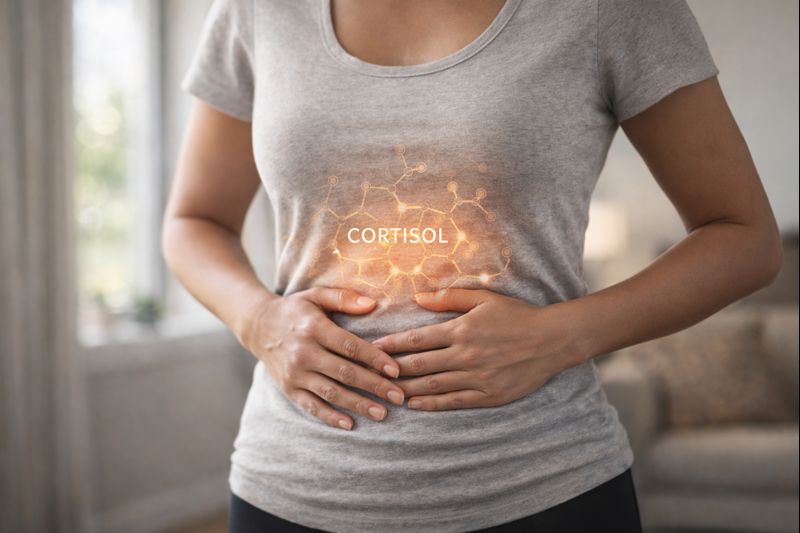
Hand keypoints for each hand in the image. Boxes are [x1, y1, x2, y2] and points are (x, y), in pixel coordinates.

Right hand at [239, 287, 404, 429]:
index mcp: (313, 328)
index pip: (350, 347)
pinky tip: (349, 424)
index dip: (375, 359)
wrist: (258, 326)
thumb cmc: (295, 310)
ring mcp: (294, 373)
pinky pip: (311, 406)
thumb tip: (372, 305)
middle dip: (374, 386)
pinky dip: (329, 417)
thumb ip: (344, 298)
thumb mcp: (316, 295)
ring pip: (331, 393)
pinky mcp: (288, 388)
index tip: (396, 370)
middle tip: (399, 396)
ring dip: (358, 405)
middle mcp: (303, 352)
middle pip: (345, 373)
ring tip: (382, 413)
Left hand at [371, 288, 586, 410]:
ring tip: (385, 392)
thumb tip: (417, 298)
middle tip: (369, 374)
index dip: (391, 345)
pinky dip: (432, 404)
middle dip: (391, 370)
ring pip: (433, 386)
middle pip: (419, 365)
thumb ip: (449, 297)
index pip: (417, 339)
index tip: (372, 348)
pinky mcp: (489, 395)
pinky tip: (415, 405)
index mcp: (461, 329)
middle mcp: (465, 355)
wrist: (553, 339)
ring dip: (407, 389)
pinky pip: (454, 402)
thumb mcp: (484, 298)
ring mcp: (477, 378)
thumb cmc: (517, 315)